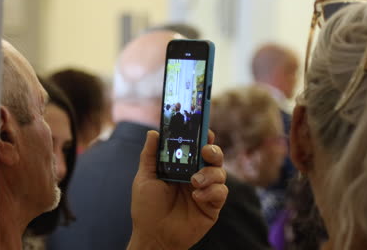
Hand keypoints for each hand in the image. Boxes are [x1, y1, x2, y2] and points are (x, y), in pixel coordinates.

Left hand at [127, 130, 227, 249]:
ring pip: (220, 172)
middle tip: (205, 152)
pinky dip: (211, 192)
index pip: (196, 147)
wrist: (153, 236)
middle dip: (213, 150)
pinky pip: (221, 192)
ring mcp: (206, 190)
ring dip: (209, 174)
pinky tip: (197, 197)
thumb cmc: (147, 208)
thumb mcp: (145, 178)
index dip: (202, 137)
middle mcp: (197, 176)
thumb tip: (153, 132)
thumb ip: (150, 155)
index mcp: (182, 167)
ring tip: (194, 182)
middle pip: (214, 156)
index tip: (203, 130)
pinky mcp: (213, 206)